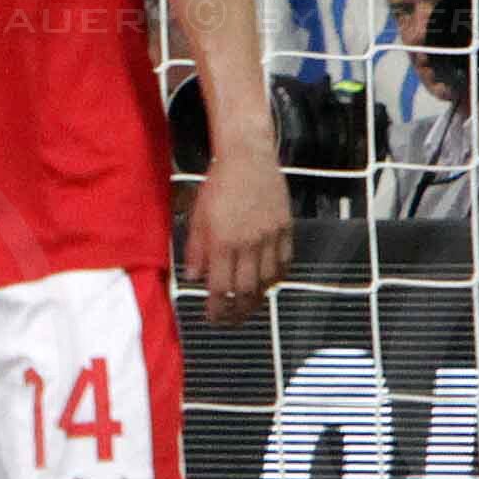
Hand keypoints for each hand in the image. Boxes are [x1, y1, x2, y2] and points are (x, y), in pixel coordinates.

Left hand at [184, 137, 292, 319]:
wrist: (247, 157)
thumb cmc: (218, 185)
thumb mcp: (197, 216)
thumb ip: (196, 250)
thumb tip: (193, 278)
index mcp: (223, 241)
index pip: (220, 287)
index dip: (216, 308)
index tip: (212, 318)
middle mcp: (248, 243)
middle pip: (245, 291)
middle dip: (236, 312)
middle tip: (230, 321)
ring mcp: (270, 237)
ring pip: (267, 281)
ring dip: (257, 300)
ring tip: (247, 308)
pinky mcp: (285, 228)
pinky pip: (285, 263)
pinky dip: (276, 279)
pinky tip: (268, 286)